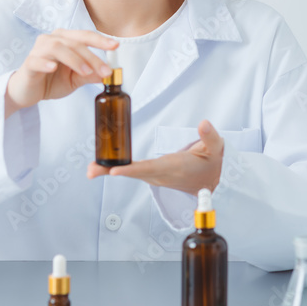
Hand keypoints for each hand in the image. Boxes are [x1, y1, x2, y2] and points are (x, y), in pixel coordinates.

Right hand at [5, 29, 118, 116]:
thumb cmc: (50, 81)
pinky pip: (37, 60)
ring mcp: (38, 50)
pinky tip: (54, 68)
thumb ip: (90, 75)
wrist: (27, 92)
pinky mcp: (28, 64)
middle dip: (92, 56)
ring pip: (57, 48)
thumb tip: (108, 74)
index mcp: (64, 39)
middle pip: (74, 42)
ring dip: (74, 59)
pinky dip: (46, 63)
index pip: (85, 36)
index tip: (115, 46)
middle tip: (105, 71)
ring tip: (86, 72)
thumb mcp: (75, 79)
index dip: (100, 40)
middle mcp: (51, 40)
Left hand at [87, 119, 223, 194]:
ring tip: (90, 168)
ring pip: (130, 173)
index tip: (114, 171)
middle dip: (110, 171)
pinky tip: (102, 166)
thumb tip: (204, 123)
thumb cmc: (213, 164)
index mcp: (174, 168)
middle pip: (133, 173)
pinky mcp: (153, 174)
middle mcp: (161, 175)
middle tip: (90, 170)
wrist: (213, 182)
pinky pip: (133, 171)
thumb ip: (210, 136)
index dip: (131, 170)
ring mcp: (156, 176)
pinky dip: (117, 168)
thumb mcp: (216, 150)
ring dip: (109, 171)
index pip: (150, 169)